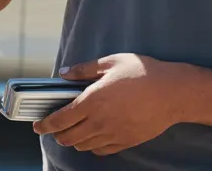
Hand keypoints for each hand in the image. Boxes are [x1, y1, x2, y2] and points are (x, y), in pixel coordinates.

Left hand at [33, 54, 188, 155]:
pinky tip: (93, 136)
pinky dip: (92, 146)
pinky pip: (102, 150)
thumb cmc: (143, 73)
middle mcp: (100, 121)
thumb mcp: (111, 63)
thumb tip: (64, 73)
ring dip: (74, 140)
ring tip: (73, 130)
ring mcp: (114, 134)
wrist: (174, 92)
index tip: (37, 125)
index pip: (60, 119)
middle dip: (57, 134)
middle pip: (68, 137)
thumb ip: (84, 69)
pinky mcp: (126, 141)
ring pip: (84, 145)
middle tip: (54, 127)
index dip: (45, 125)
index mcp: (92, 101)